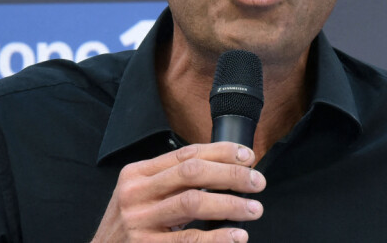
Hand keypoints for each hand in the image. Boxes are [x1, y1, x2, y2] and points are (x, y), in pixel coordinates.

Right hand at [91, 142, 264, 241]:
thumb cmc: (128, 229)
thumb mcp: (141, 197)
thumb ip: (170, 181)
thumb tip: (221, 168)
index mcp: (137, 174)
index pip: (186, 154)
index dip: (221, 152)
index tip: (247, 156)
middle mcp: (136, 193)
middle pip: (192, 172)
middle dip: (230, 174)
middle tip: (257, 182)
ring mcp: (139, 222)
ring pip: (193, 202)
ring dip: (230, 204)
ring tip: (254, 209)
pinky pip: (189, 240)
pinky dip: (217, 238)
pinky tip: (236, 236)